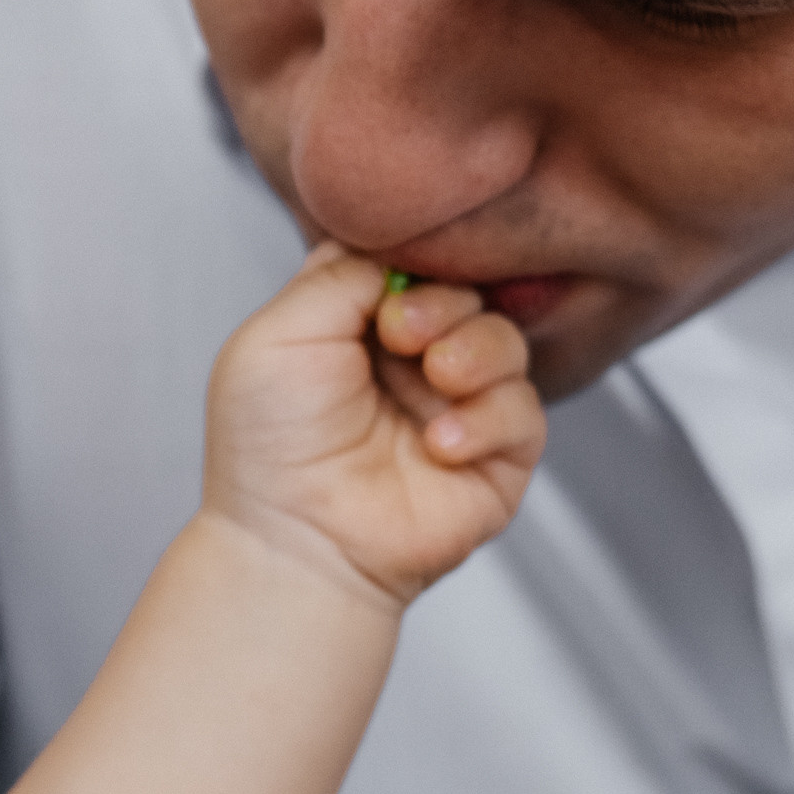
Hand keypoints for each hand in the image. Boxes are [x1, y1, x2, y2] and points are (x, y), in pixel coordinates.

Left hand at [202, 246, 545, 611]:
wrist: (293, 541)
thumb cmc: (269, 449)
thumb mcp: (278, 334)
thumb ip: (339, 273)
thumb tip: (396, 252)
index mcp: (360, 327)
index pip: (413, 263)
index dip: (412, 262)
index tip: (388, 287)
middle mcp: (413, 363)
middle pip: (466, 292)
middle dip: (441, 304)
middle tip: (401, 335)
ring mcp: (457, 408)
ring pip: (506, 341)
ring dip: (474, 350)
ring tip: (433, 378)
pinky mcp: (496, 460)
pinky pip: (525, 412)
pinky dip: (487, 417)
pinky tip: (441, 441)